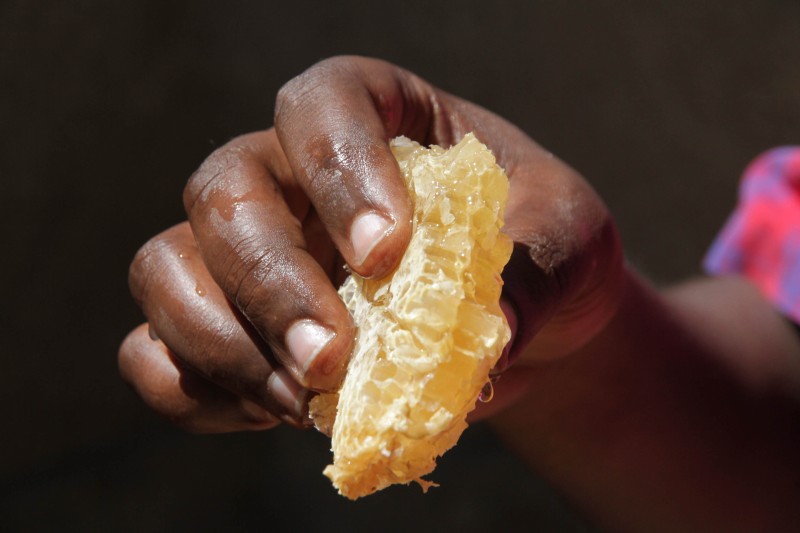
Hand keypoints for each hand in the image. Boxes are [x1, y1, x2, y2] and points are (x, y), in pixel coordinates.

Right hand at [119, 56, 623, 431]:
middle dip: (271, 286)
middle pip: (224, 194)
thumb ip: (534, 266)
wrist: (516, 317)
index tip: (386, 254)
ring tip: (305, 404)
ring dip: (224, 346)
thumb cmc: (535, 250)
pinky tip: (272, 413)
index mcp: (371, 114)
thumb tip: (490, 331)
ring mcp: (244, 247)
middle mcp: (286, 170)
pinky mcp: (224, 322)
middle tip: (332, 362)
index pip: (321, 108)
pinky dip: (196, 392)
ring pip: (166, 268)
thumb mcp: (564, 240)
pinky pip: (153, 351)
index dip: (341, 171)